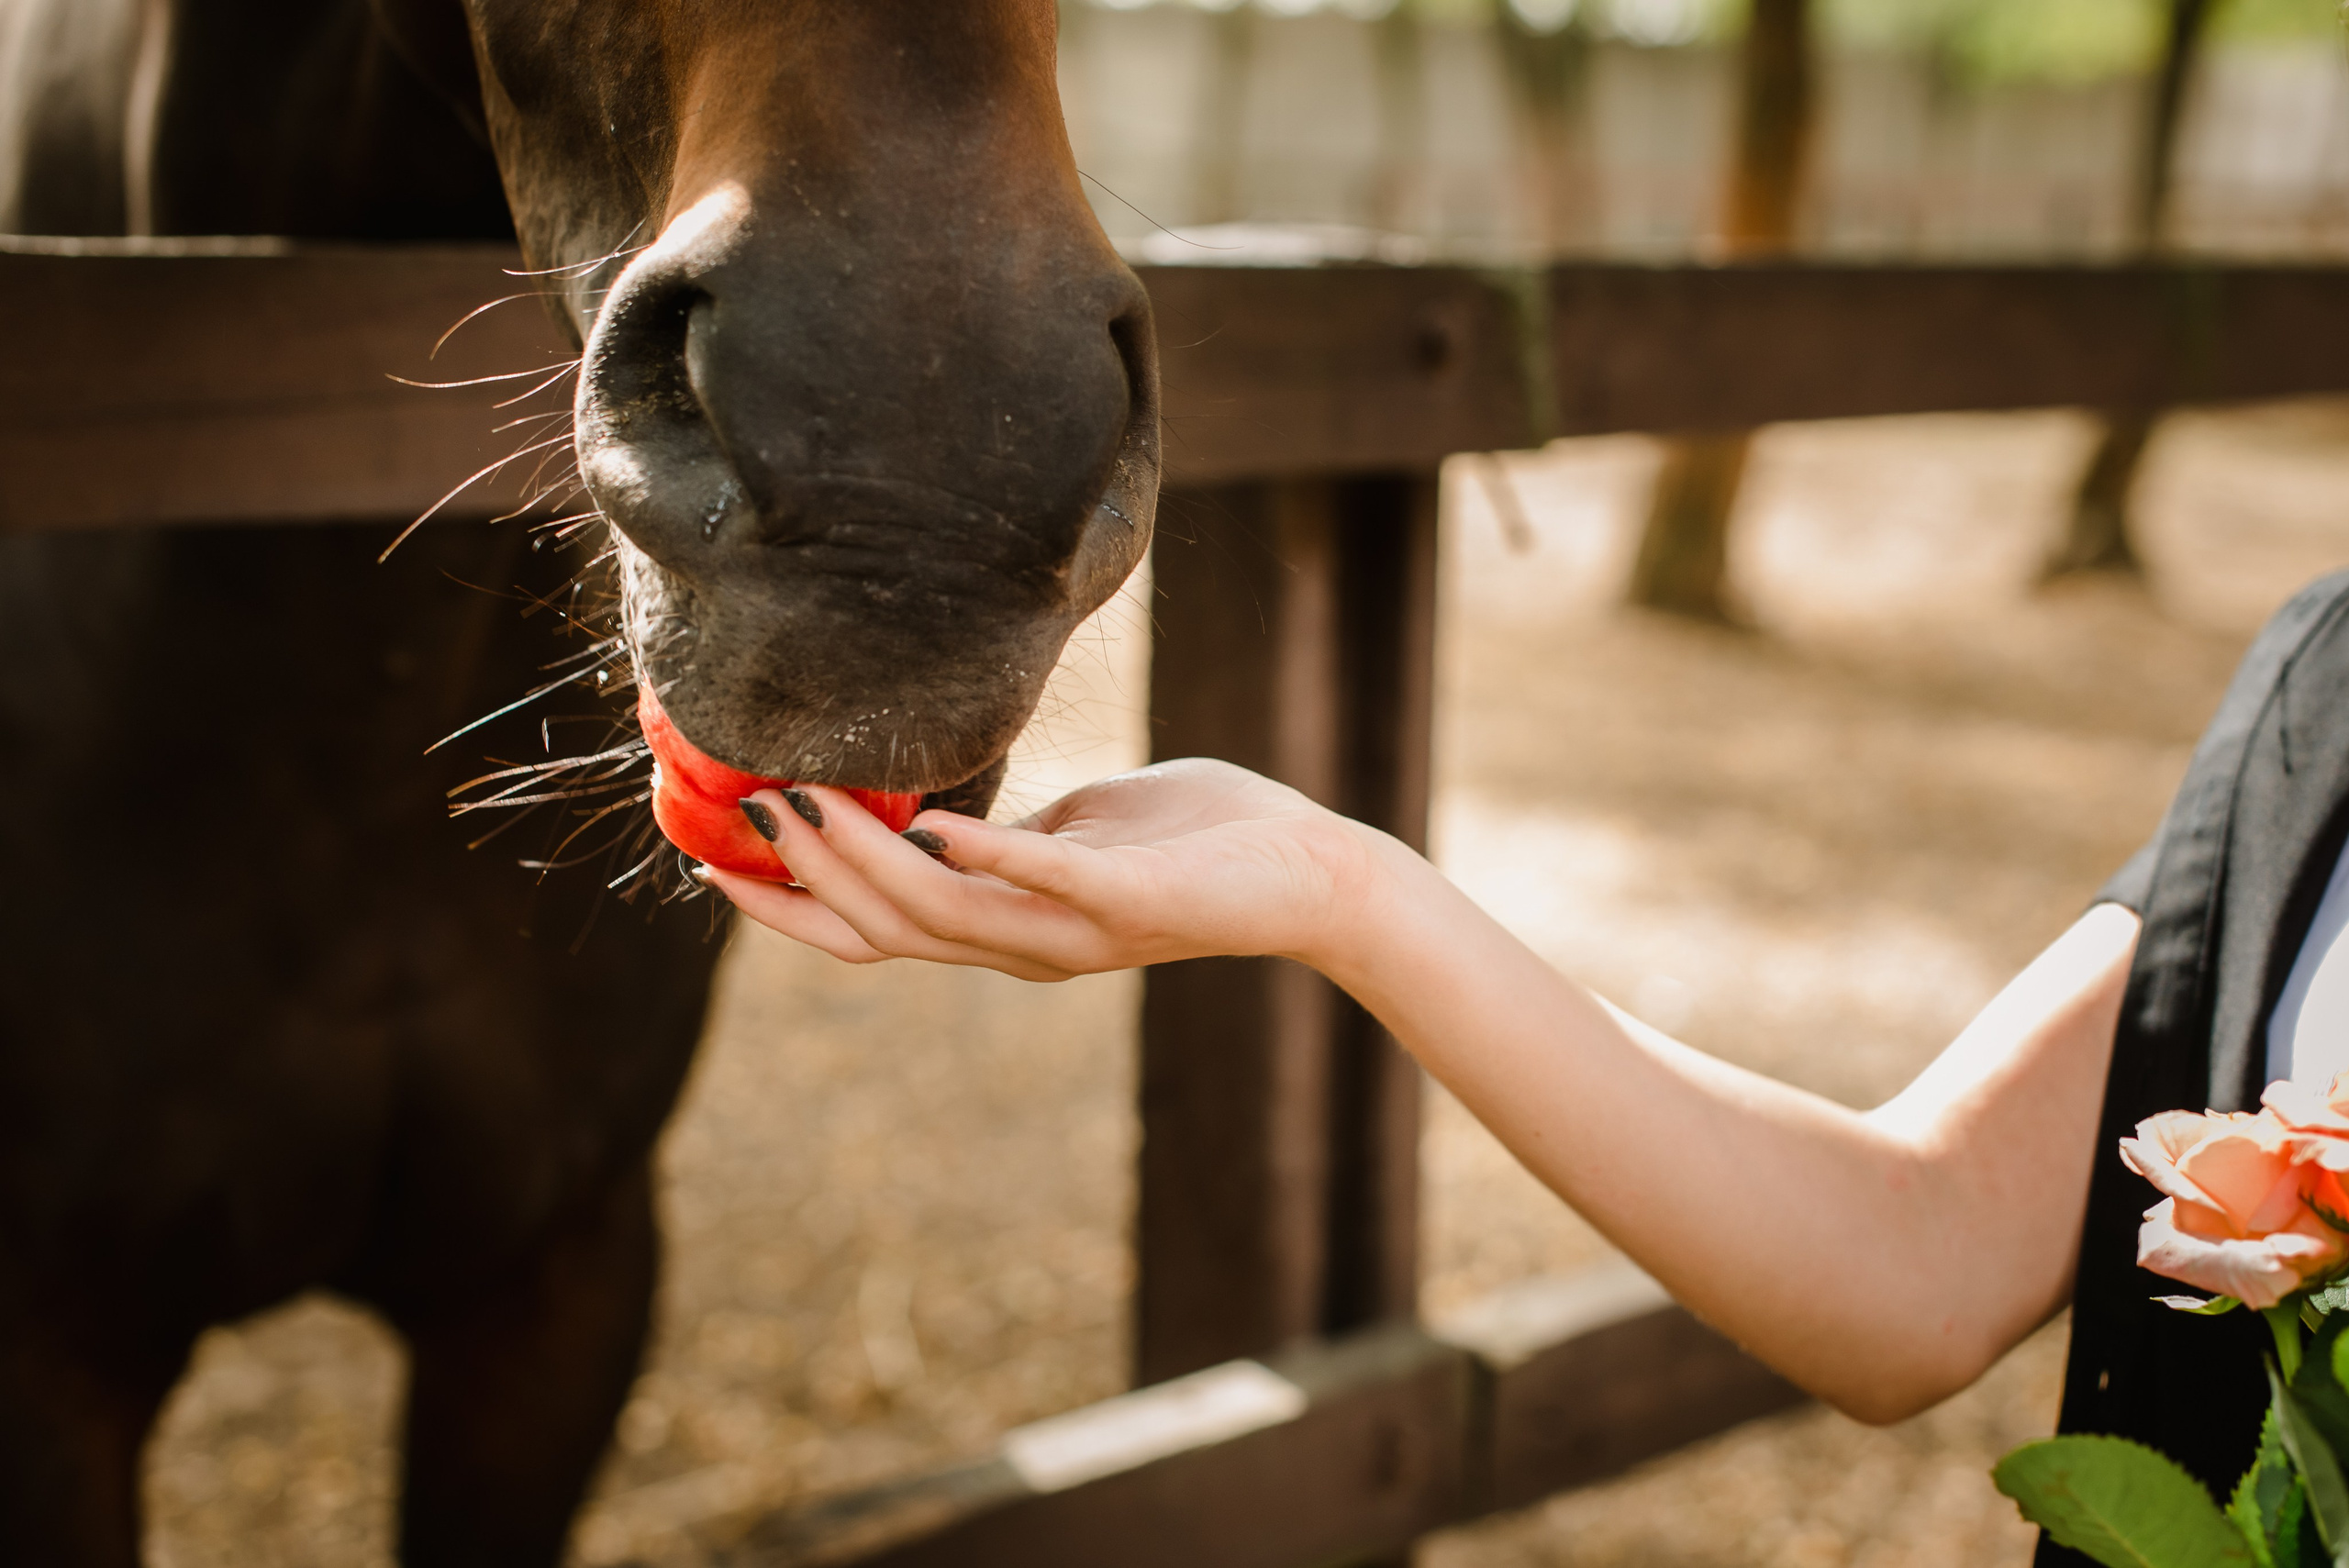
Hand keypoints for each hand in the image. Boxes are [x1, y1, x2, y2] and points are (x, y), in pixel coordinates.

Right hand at [700, 758, 1394, 980]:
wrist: (1315, 872)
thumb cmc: (1204, 841)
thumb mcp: (1084, 832)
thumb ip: (1015, 838)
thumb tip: (948, 817)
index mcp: (1007, 928)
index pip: (875, 933)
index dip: (792, 910)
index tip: (714, 868)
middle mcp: (1027, 948)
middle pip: (886, 930)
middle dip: (806, 877)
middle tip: (742, 815)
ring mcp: (1075, 932)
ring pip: (939, 914)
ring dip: (865, 857)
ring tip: (804, 800)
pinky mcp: (1130, 903)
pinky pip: (1042, 884)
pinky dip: (984, 856)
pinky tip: (931, 823)